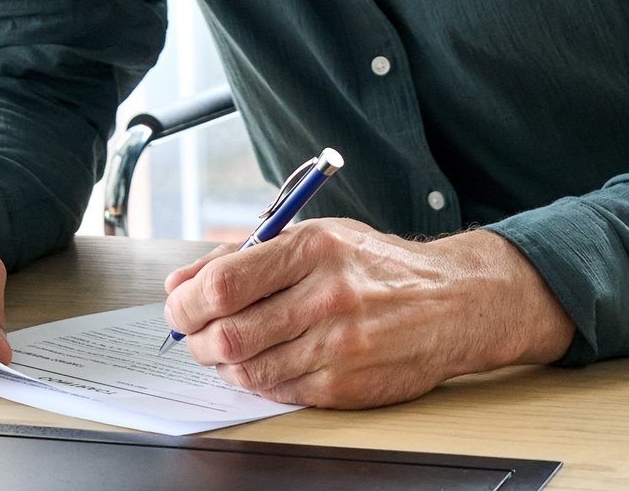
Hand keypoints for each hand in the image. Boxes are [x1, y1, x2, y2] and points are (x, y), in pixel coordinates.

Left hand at [162, 220, 574, 408]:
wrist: (451, 303)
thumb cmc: (374, 264)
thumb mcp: (315, 236)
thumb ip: (246, 257)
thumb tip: (183, 282)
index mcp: (312, 248)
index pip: (224, 283)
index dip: (185, 300)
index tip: (176, 304)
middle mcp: (325, 296)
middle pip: (228, 332)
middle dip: (194, 337)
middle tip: (191, 333)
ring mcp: (337, 346)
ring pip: (248, 367)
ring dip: (221, 362)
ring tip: (222, 347)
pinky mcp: (345, 386)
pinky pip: (278, 391)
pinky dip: (255, 379)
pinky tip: (258, 363)